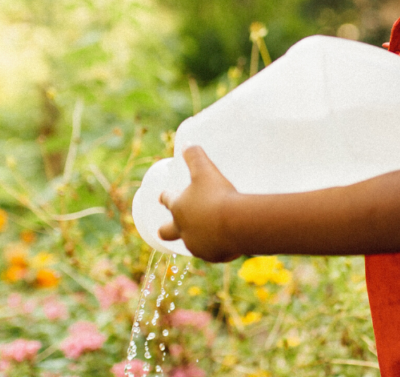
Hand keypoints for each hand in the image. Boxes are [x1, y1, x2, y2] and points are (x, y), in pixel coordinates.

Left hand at [158, 145, 240, 262]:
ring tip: (209, 231)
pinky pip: (213, 252)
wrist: (237, 223)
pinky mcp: (214, 256)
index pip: (167, 200)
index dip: (165, 197)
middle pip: (166, 232)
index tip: (162, 196)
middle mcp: (183, 229)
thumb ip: (195, 156)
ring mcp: (198, 245)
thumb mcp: (205, 170)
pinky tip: (226, 241)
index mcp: (179, 208)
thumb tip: (188, 143)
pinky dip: (217, 247)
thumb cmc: (218, 195)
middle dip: (165, 230)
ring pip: (191, 243)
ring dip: (196, 238)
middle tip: (168, 227)